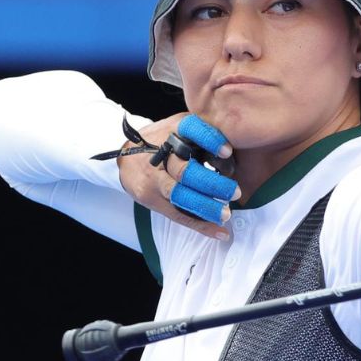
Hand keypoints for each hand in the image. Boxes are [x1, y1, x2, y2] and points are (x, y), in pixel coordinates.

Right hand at [117, 114, 239, 239]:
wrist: (126, 158)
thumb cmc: (164, 141)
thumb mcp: (181, 127)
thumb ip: (204, 134)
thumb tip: (235, 152)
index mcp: (173, 130)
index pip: (191, 131)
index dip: (209, 140)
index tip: (227, 152)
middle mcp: (161, 155)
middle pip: (184, 171)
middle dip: (211, 184)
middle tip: (235, 192)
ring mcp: (154, 179)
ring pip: (179, 195)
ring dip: (205, 207)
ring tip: (226, 214)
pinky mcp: (151, 199)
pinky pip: (177, 214)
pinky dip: (200, 225)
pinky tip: (221, 232)